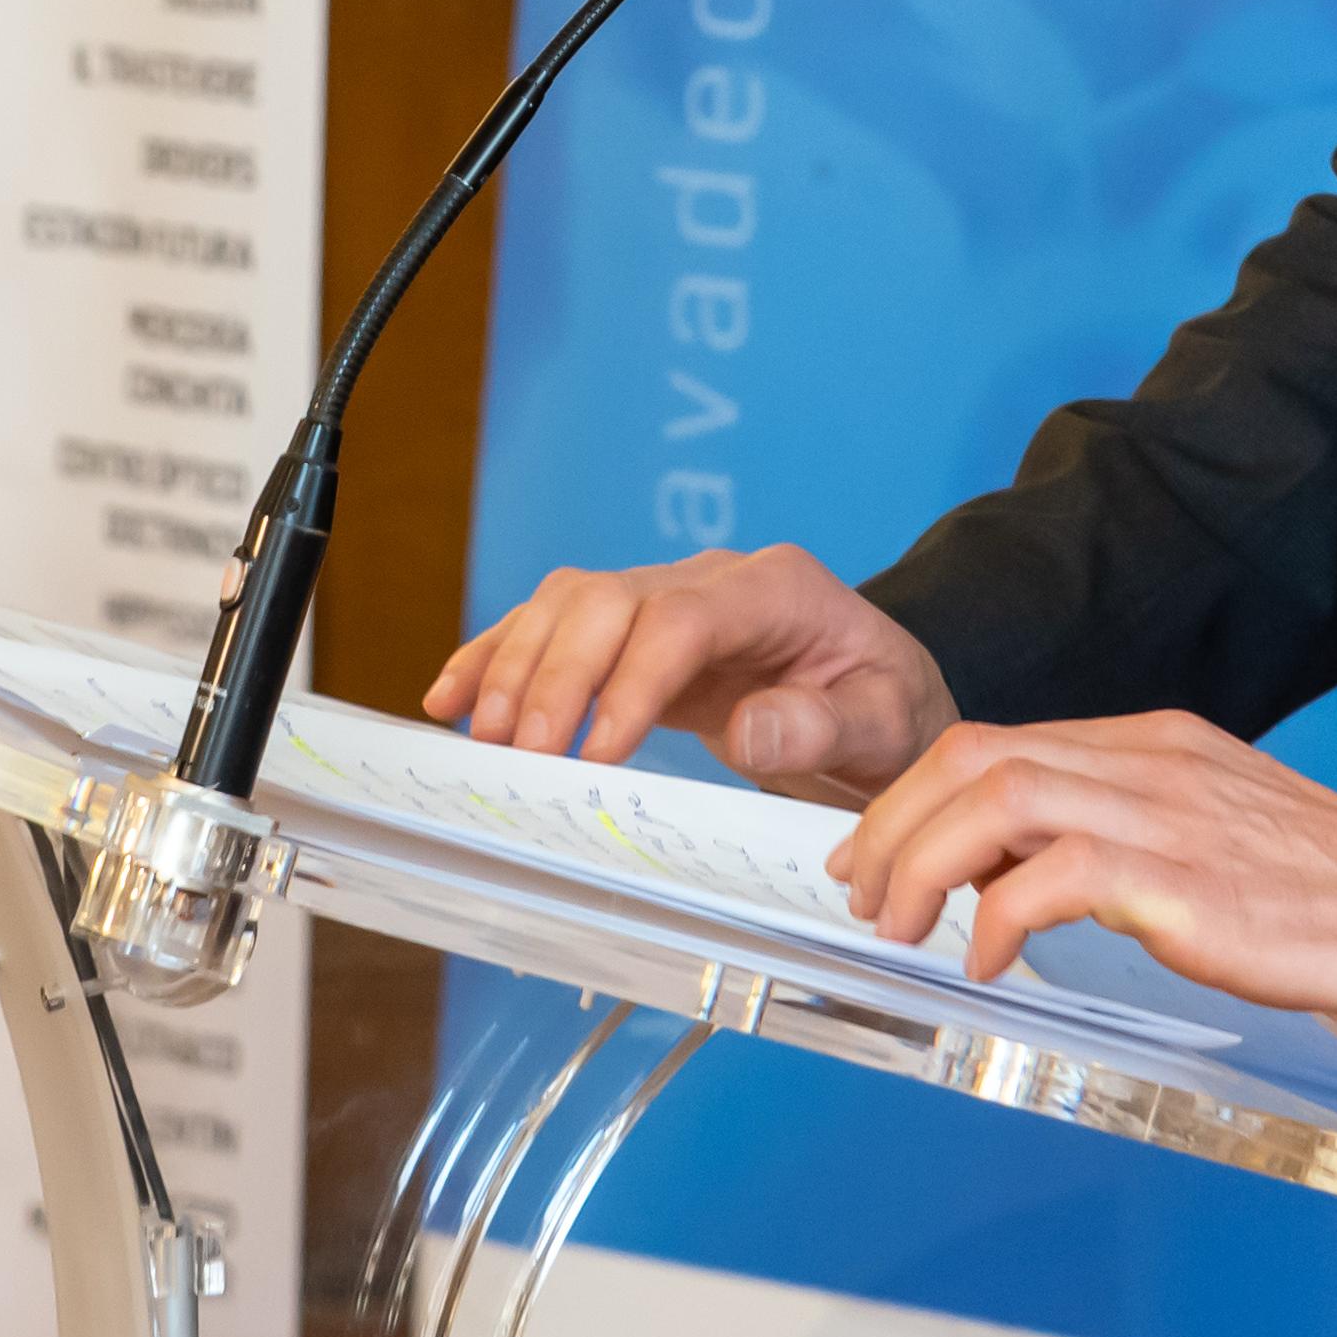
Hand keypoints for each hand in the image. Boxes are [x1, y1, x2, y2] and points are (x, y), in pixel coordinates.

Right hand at [426, 545, 958, 802]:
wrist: (880, 700)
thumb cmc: (886, 712)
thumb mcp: (885, 725)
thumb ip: (824, 725)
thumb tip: (749, 727)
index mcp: (778, 589)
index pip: (684, 618)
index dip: (630, 681)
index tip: (598, 755)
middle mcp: (710, 578)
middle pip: (608, 599)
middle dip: (557, 676)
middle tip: (524, 758)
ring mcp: (665, 596)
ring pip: (567, 603)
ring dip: (515, 666)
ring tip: (483, 741)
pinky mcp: (631, 631)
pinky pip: (553, 626)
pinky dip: (497, 655)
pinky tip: (451, 697)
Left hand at [831, 712, 1336, 1068]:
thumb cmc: (1324, 901)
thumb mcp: (1212, 836)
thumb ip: (1124, 834)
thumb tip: (1020, 873)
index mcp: (1156, 744)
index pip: (1001, 739)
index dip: (918, 793)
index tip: (877, 849)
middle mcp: (1151, 761)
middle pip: (976, 754)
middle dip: (895, 819)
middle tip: (862, 889)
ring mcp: (1166, 813)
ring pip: (997, 796)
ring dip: (923, 861)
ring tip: (901, 926)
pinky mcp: (1182, 880)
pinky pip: (1054, 875)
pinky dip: (999, 913)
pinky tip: (990, 959)